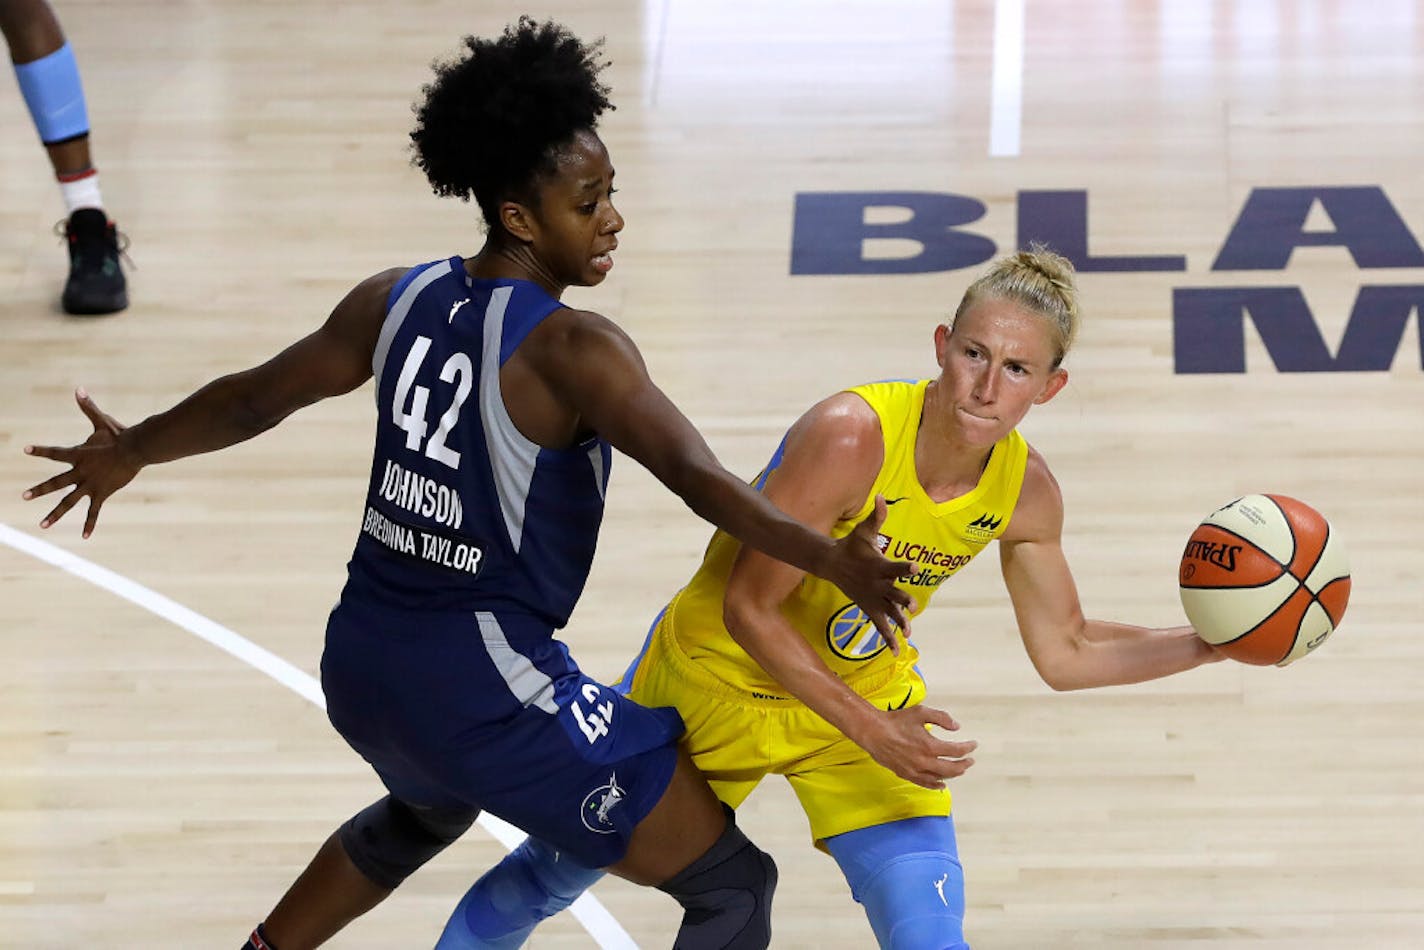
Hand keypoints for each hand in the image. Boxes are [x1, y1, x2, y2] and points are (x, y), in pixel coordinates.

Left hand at [22, 388, 140, 537]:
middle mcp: (81, 471)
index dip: (40, 451)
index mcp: (79, 454)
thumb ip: (88, 408)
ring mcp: (91, 484)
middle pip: (56, 482)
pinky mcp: (102, 493)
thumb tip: (78, 389)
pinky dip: (89, 523)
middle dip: (39, 490)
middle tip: (23, 496)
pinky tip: (84, 536)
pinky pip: (94, 511)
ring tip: (42, 525)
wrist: (138, 449)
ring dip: (55, 514)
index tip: (26, 450)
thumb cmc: (120, 434)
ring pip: (69, 501)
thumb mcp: (102, 422)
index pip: (55, 453)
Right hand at [828, 494, 915, 650]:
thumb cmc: (851, 546)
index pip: (894, 566)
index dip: (905, 568)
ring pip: (888, 613)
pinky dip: (887, 638)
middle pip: (892, 594)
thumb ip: (876, 516)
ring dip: (898, 622)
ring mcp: (872, 598)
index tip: (916, 568)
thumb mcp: (863, 531)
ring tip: (909, 632)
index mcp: (878, 566)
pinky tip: (897, 651)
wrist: (831, 564)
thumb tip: (882, 496)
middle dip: (902, 600)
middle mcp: (876, 584)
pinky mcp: (869, 608)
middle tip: (913, 607)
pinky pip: (880, 625)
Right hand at [855, 704, 976, 789]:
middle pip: (952, 768)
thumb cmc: (896, 721)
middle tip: (971, 760)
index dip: (968, 748)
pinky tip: (942, 784)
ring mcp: (916, 770)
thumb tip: (957, 727)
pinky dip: (936, 785)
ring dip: (953, 774)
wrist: (873, 732)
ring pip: (941, 777)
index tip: (973, 745)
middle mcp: (925, 761)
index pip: (956, 751)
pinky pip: (925, 784)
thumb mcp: (921, 712)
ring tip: (960, 769)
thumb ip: (941, 718)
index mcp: (930, 746)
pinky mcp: (907, 774)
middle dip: (965, 764)